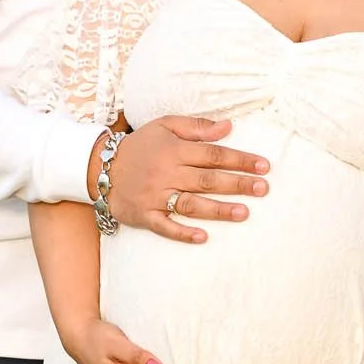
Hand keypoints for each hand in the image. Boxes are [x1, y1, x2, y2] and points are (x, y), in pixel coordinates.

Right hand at [97, 116, 269, 242]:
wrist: (99, 168)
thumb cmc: (140, 146)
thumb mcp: (165, 126)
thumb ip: (197, 127)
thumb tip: (228, 126)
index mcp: (174, 150)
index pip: (213, 154)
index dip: (240, 159)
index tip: (264, 166)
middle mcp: (166, 173)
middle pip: (207, 180)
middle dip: (237, 184)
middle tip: (263, 189)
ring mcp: (155, 196)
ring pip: (191, 204)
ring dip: (218, 210)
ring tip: (243, 213)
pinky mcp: (144, 215)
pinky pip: (165, 226)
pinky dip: (183, 233)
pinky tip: (203, 237)